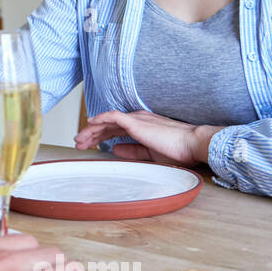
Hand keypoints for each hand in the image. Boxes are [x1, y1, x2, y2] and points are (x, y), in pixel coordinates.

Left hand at [74, 110, 220, 164]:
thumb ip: (133, 151)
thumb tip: (115, 150)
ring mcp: (136, 119)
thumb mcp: (151, 153)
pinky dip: (99, 119)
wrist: (192, 145)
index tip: (90, 145)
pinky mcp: (136, 122)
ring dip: (91, 129)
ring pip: (106, 121)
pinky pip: (112, 117)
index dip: (100, 136)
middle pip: (108, 125)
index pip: (115, 130)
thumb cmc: (178, 150)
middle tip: (79, 143)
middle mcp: (137, 119)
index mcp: (141, 126)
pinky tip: (90, 124)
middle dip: (92, 134)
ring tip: (79, 139)